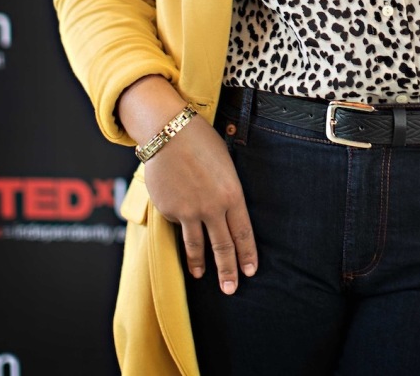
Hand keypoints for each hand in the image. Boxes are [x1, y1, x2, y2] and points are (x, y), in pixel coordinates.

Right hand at [118, 76, 257, 292]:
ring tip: (203, 276)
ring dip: (201, 264)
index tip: (250, 271)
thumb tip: (225, 212)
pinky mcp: (169, 211)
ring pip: (197, 246)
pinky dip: (180, 226)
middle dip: (228, 270)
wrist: (169, 132)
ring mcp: (189, 211)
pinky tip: (180, 219)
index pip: (243, 232)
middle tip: (231, 289)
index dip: (247, 254)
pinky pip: (177, 224)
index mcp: (232, 194)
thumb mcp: (225, 165)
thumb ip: (226, 192)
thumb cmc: (201, 142)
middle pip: (223, 246)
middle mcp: (212, 207)